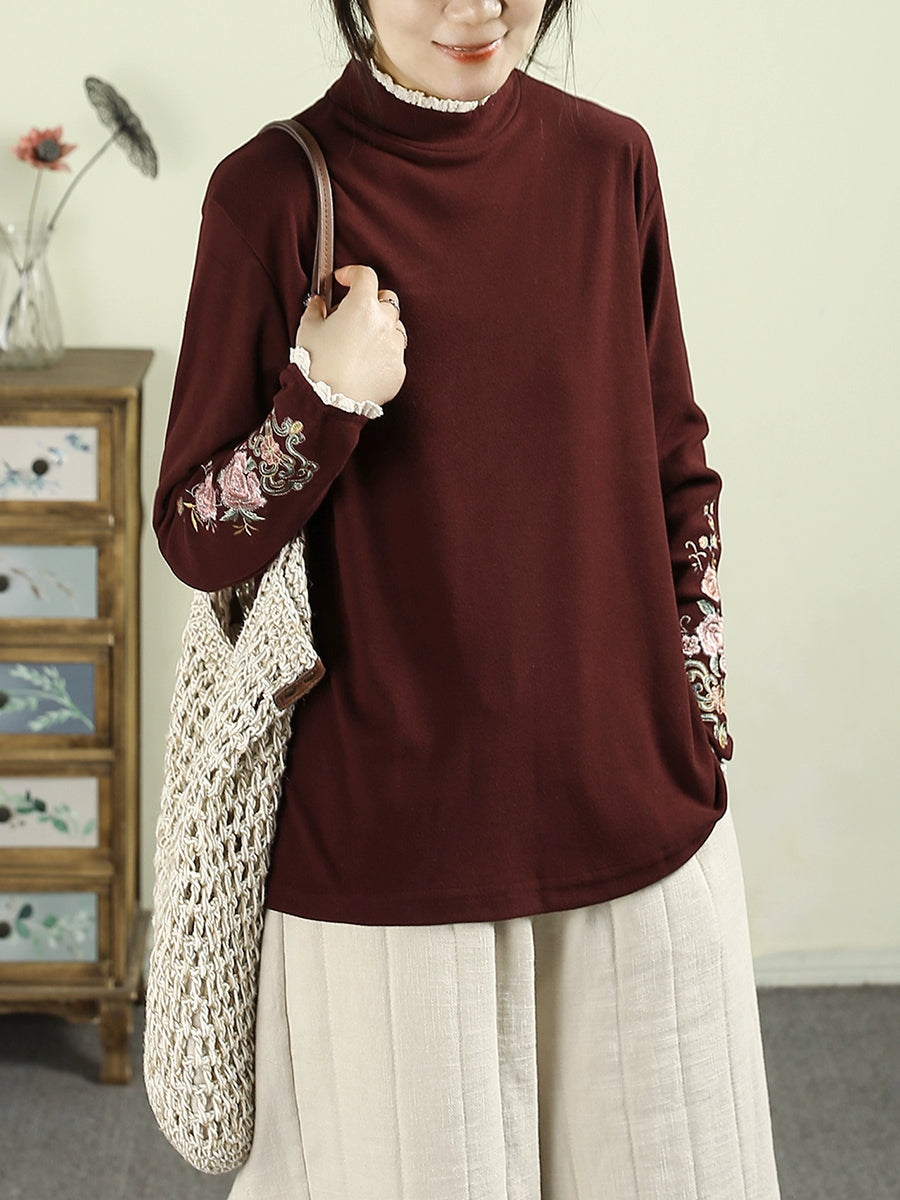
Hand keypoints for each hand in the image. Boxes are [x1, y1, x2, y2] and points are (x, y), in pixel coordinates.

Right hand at [296, 265, 406, 406]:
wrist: (330, 401)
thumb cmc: (317, 363)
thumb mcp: (308, 329)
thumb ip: (315, 309)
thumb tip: (319, 302)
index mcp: (361, 306)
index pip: (365, 275)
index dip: (353, 274)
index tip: (343, 280)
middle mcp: (384, 323)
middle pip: (387, 300)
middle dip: (372, 301)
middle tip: (355, 313)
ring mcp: (395, 347)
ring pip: (395, 328)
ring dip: (381, 329)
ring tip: (361, 343)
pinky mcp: (399, 369)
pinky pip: (395, 355)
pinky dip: (384, 354)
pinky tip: (366, 364)